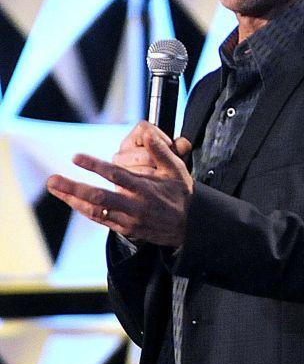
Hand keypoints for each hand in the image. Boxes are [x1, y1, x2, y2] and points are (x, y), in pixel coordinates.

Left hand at [47, 124, 193, 247]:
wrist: (190, 227)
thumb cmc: (182, 195)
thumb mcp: (178, 170)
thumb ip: (162, 152)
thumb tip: (148, 134)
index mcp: (146, 189)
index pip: (116, 175)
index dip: (95, 166)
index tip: (77, 157)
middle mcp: (134, 206)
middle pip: (99, 197)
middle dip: (74, 188)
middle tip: (53, 180)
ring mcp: (129, 220)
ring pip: (95, 210)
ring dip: (73, 199)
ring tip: (55, 188)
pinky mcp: (126, 229)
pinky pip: (101, 219)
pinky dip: (85, 210)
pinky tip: (72, 201)